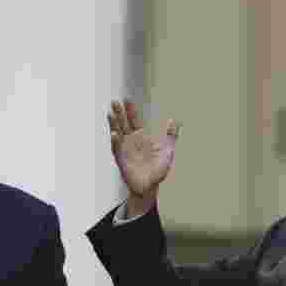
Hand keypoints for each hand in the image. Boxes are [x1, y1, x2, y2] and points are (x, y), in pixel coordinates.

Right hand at [108, 100, 181, 215]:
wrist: (150, 186)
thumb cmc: (158, 169)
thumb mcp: (167, 150)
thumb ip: (171, 136)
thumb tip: (174, 121)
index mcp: (141, 137)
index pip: (134, 120)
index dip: (131, 110)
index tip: (127, 99)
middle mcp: (131, 141)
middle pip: (123, 124)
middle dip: (119, 113)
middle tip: (114, 101)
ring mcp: (125, 150)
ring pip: (118, 134)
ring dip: (114, 125)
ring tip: (110, 114)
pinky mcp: (122, 161)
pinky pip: (117, 151)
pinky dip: (115, 143)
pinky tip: (114, 135)